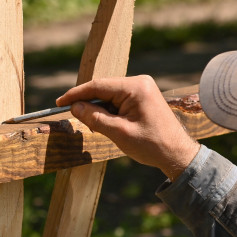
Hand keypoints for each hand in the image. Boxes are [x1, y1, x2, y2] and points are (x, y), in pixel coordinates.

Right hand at [57, 75, 199, 179]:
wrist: (177, 154)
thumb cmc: (152, 145)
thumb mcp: (118, 133)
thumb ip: (95, 118)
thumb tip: (74, 107)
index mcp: (135, 87)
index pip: (98, 86)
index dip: (76, 94)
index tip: (59, 102)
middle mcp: (139, 82)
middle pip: (103, 89)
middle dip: (87, 103)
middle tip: (73, 117)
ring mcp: (142, 89)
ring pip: (109, 95)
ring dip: (98, 109)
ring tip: (95, 126)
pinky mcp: (142, 97)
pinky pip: (118, 100)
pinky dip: (108, 111)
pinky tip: (105, 124)